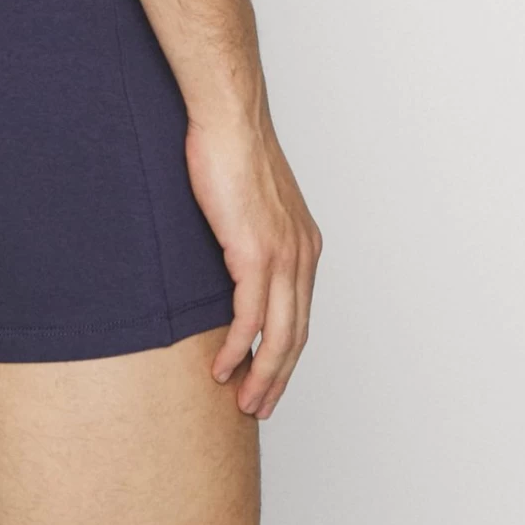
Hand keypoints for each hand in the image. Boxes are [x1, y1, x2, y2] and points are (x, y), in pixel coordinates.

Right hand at [184, 110, 322, 418]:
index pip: (300, 313)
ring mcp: (282, 255)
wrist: (230, 118)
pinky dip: (236, 348)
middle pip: (296, 334)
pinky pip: (249, 317)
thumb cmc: (231, 149)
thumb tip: (232, 258)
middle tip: (258, 406)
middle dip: (278, 377)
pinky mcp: (255, 252)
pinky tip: (221, 366)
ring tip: (242, 400)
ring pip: (278, 335)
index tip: (267, 377)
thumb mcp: (250, 202)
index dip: (286, 353)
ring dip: (260, 375)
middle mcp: (302, 254)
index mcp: (304, 243)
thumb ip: (251, 234)